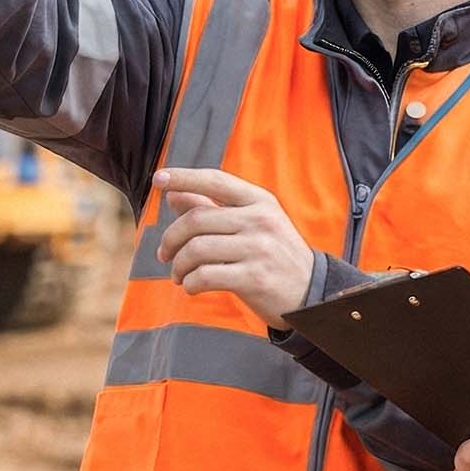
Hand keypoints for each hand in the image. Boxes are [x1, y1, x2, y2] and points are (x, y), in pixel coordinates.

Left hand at [153, 168, 316, 329]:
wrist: (310, 293)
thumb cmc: (274, 255)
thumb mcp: (252, 224)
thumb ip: (212, 207)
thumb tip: (174, 193)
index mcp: (260, 201)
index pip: (215, 180)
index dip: (184, 177)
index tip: (158, 179)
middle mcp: (260, 220)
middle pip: (196, 219)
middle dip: (171, 239)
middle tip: (164, 255)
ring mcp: (259, 248)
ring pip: (196, 249)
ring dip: (178, 266)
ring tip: (179, 275)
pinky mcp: (254, 278)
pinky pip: (205, 276)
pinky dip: (190, 283)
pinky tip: (192, 287)